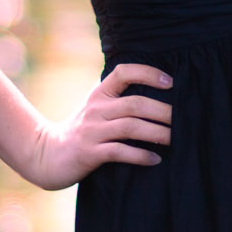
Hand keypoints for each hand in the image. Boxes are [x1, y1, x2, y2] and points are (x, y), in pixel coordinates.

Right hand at [23, 62, 172, 187]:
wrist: (48, 155)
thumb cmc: (82, 130)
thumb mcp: (96, 108)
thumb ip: (119, 99)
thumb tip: (159, 94)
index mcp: (99, 94)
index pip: (123, 72)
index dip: (148, 73)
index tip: (170, 82)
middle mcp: (96, 109)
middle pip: (135, 104)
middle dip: (163, 111)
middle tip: (183, 119)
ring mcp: (92, 131)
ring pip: (131, 128)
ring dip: (157, 133)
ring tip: (175, 139)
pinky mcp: (90, 153)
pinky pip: (120, 152)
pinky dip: (141, 155)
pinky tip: (156, 159)